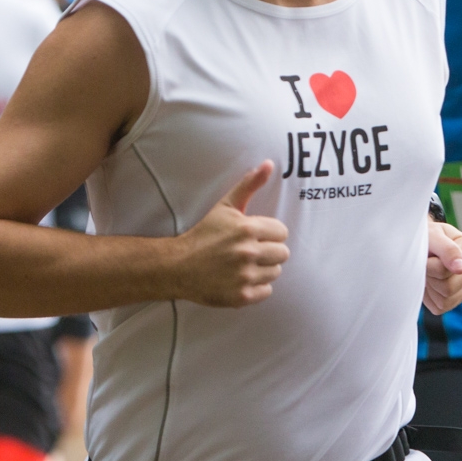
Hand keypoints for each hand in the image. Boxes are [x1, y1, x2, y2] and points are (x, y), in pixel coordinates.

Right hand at [172, 162, 288, 307]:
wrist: (178, 266)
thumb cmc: (204, 234)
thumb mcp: (225, 206)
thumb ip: (249, 185)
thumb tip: (269, 164)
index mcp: (246, 229)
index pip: (282, 232)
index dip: (269, 233)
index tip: (254, 236)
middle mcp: (248, 252)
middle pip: (283, 253)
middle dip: (269, 251)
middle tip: (250, 251)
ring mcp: (245, 276)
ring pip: (276, 272)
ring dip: (264, 269)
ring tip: (245, 265)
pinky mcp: (242, 296)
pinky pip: (267, 291)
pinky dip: (256, 287)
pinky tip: (241, 279)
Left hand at [425, 220, 461, 313]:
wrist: (419, 246)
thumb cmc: (426, 238)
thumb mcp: (432, 236)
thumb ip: (448, 250)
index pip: (444, 270)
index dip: (429, 265)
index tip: (427, 254)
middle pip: (448, 287)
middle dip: (430, 277)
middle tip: (425, 263)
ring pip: (446, 298)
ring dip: (430, 286)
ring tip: (428, 271)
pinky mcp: (459, 298)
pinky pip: (441, 307)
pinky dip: (430, 297)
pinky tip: (430, 281)